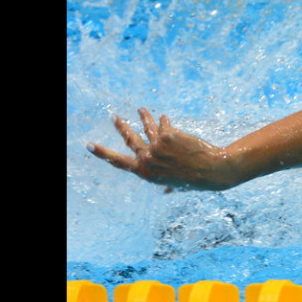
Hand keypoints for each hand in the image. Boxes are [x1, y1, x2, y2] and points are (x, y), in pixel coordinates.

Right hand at [88, 108, 235, 190]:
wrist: (211, 170)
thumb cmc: (194, 179)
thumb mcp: (176, 185)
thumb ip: (167, 184)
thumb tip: (167, 191)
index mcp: (145, 173)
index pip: (118, 162)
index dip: (103, 153)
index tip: (90, 145)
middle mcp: (147, 159)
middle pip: (129, 139)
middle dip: (121, 127)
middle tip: (114, 117)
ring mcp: (156, 146)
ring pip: (146, 127)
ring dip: (143, 116)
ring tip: (140, 110)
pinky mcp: (167, 135)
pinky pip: (163, 125)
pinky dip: (163, 121)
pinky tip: (163, 117)